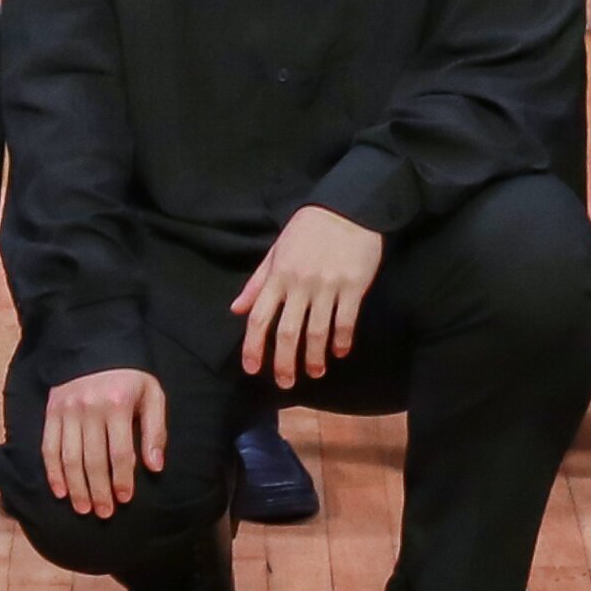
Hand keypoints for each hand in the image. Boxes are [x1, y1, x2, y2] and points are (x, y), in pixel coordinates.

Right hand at [40, 366, 168, 521]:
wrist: (94, 346)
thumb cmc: (129, 377)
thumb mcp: (152, 395)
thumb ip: (156, 430)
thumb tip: (154, 467)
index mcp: (117, 405)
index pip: (120, 452)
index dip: (122, 479)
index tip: (125, 499)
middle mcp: (89, 409)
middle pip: (93, 460)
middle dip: (99, 491)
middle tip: (104, 513)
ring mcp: (67, 411)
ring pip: (69, 458)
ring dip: (76, 488)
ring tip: (84, 509)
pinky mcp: (51, 412)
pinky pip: (49, 448)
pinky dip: (53, 473)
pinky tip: (60, 491)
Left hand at [232, 205, 388, 387]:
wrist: (348, 208)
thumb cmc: (308, 229)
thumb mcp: (277, 251)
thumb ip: (258, 282)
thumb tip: (236, 309)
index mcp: (278, 275)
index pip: (259, 317)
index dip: (253, 347)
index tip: (252, 368)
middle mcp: (300, 284)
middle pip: (287, 332)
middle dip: (284, 363)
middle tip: (285, 383)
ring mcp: (327, 286)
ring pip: (317, 332)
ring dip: (314, 358)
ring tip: (315, 373)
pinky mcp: (353, 286)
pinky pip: (345, 321)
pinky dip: (341, 340)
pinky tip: (339, 352)